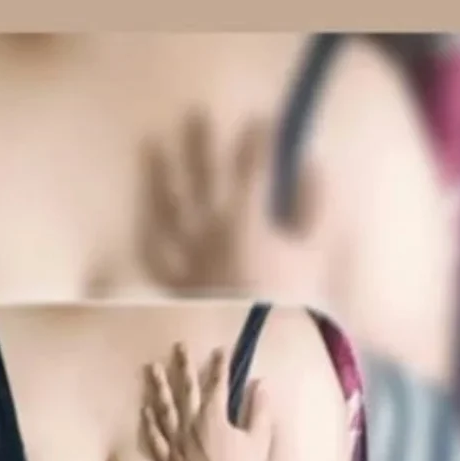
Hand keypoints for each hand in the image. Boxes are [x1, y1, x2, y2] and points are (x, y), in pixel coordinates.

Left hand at [137, 112, 314, 294]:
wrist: (257, 347)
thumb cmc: (292, 301)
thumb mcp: (315, 253)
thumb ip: (315, 206)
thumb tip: (312, 166)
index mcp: (245, 219)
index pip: (251, 168)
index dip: (258, 142)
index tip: (262, 120)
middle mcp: (209, 231)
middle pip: (202, 177)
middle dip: (202, 144)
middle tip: (197, 113)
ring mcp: (188, 257)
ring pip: (168, 209)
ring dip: (160, 175)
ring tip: (152, 147)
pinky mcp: (177, 284)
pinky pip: (156, 256)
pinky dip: (149, 236)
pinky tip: (145, 219)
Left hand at [142, 344, 272, 460]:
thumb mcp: (260, 438)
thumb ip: (259, 409)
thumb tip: (261, 383)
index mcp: (215, 420)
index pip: (217, 386)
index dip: (219, 366)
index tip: (220, 349)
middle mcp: (192, 429)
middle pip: (187, 391)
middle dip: (184, 366)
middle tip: (179, 346)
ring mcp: (178, 446)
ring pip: (165, 411)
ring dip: (159, 388)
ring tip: (153, 369)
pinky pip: (156, 440)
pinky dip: (150, 424)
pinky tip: (145, 410)